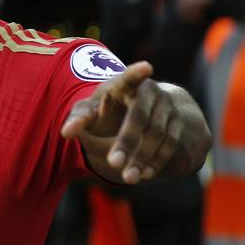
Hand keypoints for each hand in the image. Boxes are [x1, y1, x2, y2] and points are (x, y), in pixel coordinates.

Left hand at [61, 61, 210, 183]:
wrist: (141, 107)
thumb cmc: (107, 108)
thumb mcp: (91, 109)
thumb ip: (79, 118)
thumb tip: (66, 133)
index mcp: (123, 84)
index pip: (129, 77)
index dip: (136, 73)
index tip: (146, 66)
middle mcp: (150, 91)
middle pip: (139, 117)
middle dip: (127, 142)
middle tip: (113, 164)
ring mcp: (167, 106)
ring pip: (158, 133)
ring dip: (143, 157)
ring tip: (128, 178)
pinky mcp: (178, 122)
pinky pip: (171, 142)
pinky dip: (158, 159)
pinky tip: (145, 173)